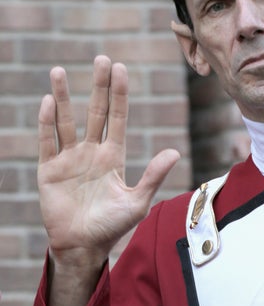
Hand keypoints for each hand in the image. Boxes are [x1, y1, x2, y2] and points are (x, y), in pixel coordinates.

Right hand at [38, 55, 179, 270]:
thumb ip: (153, 176)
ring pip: (66, 121)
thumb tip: (174, 151)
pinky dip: (47, 122)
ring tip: (60, 71)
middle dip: (98, 86)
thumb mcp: (137, 202)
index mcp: (112, 157)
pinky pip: (47, 141)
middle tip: (102, 58)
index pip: (116, 119)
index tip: (120, 69)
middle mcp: (91, 153)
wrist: (83, 247)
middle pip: (95, 112)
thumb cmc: (112, 227)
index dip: (119, 95)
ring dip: (64, 97)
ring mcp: (69, 159)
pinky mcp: (49, 170)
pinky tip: (49, 102)